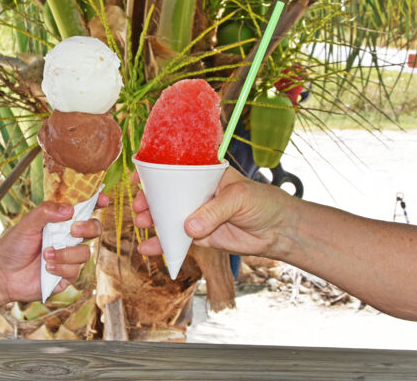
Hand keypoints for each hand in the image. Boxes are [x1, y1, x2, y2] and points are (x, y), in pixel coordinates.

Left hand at [0, 194, 107, 304]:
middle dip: (88, 228)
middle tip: (72, 231)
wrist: (1, 274)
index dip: (97, 203)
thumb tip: (70, 209)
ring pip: (86, 253)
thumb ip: (46, 212)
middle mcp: (69, 239)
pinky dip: (60, 268)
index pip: (84, 210)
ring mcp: (69, 258)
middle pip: (94, 230)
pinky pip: (75, 270)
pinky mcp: (67, 276)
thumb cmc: (13, 246)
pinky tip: (46, 268)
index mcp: (61, 223)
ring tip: (46, 255)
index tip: (103, 199)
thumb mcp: (27, 224)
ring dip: (66, 254)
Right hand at [133, 168, 291, 257]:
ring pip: (167, 216)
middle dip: (149, 199)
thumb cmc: (262, 202)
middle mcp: (196, 192)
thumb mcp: (239, 198)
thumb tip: (189, 227)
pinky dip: (162, 245)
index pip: (175, 168)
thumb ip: (214, 211)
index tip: (139, 177)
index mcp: (204, 174)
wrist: (277, 230)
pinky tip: (147, 248)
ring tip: (142, 223)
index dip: (154, 171)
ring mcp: (196, 214)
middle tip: (140, 206)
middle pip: (166, 194)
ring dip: (152, 220)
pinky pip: (175, 239)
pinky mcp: (198, 235)